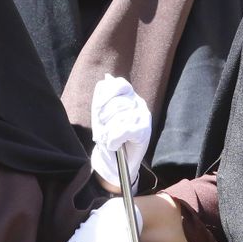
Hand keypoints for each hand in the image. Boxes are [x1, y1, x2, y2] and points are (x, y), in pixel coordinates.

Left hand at [90, 75, 151, 191]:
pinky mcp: (145, 131)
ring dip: (107, 133)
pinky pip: (123, 131)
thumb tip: (106, 78)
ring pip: (118, 119)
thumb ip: (103, 98)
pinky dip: (114, 140)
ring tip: (108, 139)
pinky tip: (114, 145)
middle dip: (103, 120)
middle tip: (103, 131)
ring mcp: (143, 116)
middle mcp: (138, 103)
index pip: (119, 84)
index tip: (97, 109)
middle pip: (116, 103)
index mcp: (128, 96)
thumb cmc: (108, 137)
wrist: (115, 163)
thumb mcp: (100, 116)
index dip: (105, 95)